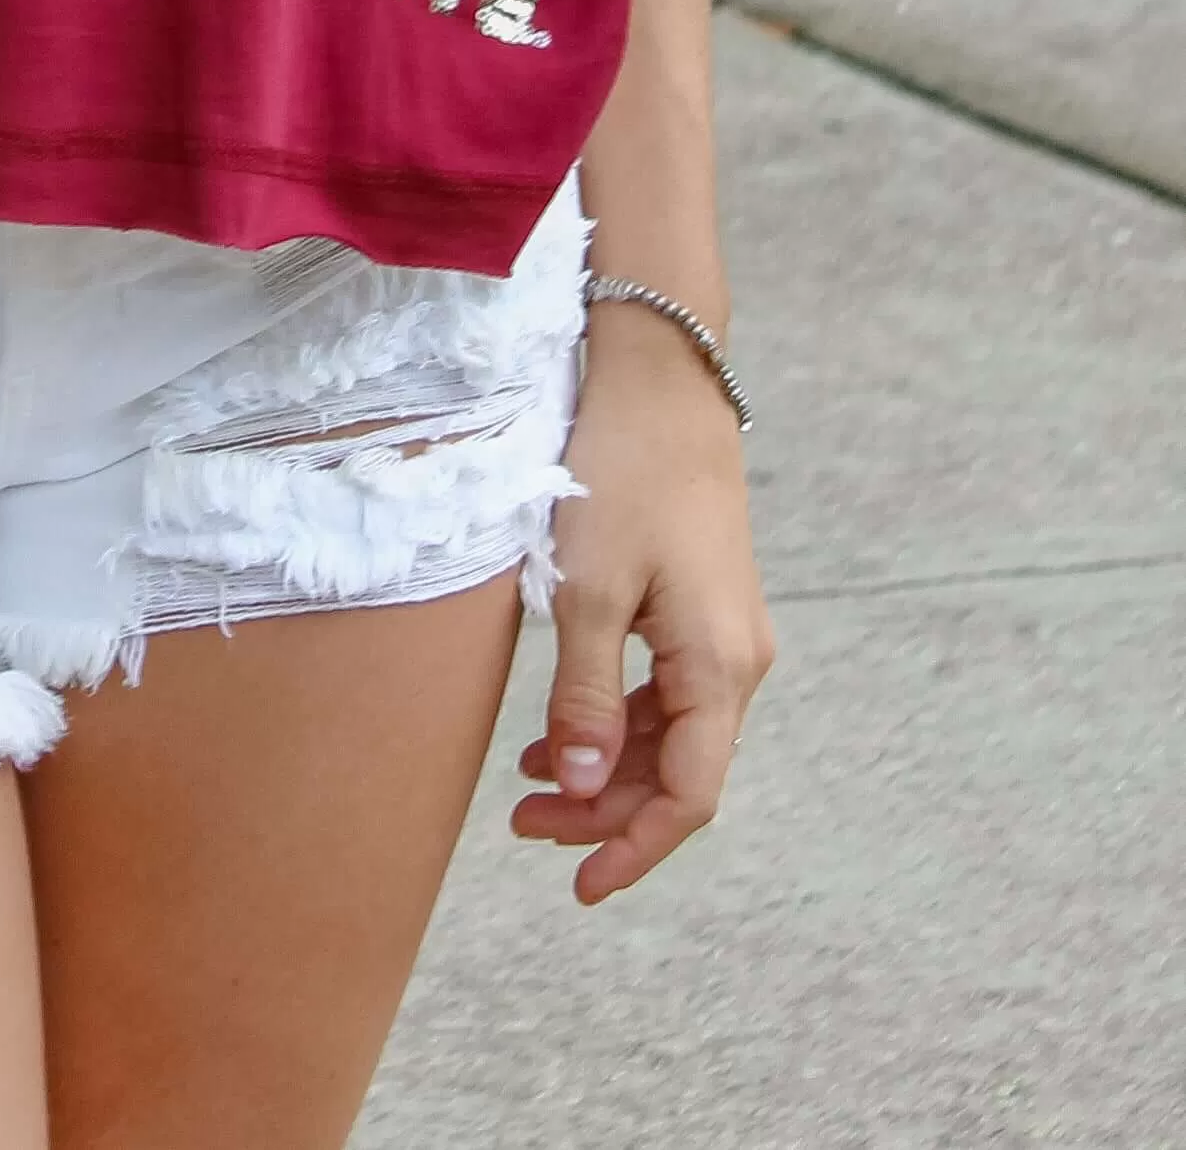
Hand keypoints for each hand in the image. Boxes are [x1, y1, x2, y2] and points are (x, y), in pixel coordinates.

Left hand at [511, 308, 772, 901]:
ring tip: (528, 786)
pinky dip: (617, 719)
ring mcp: (725, 631)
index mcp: (720, 666)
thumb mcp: (589, 590)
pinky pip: (668, 691)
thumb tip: (584, 789)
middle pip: (680, 771)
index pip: (689, 796)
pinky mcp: (703, 604)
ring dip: (607, 768)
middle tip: (523, 827)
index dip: (635, 849)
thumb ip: (586, 696)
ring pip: (672, 734)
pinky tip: (561, 729)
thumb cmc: (622, 473)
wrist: (660, 376)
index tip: (578, 885)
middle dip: (606, 812)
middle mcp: (738, 659)